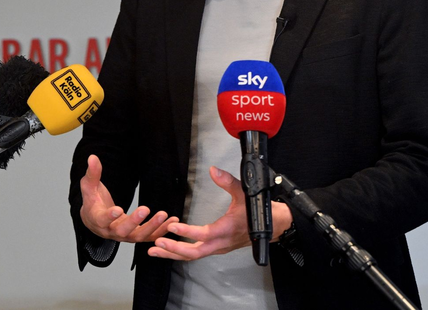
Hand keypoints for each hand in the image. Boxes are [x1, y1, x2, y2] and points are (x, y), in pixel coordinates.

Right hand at [80, 154, 177, 242]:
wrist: (95, 219)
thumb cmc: (92, 201)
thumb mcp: (89, 186)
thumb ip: (92, 173)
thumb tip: (92, 157)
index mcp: (97, 219)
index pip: (102, 220)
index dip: (109, 216)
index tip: (118, 210)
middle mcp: (110, 231)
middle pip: (122, 231)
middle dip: (134, 221)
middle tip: (145, 209)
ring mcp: (124, 236)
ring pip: (139, 236)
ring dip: (152, 226)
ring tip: (164, 215)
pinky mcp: (135, 236)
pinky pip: (149, 236)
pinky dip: (161, 231)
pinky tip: (172, 221)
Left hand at [148, 166, 292, 260]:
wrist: (273, 226)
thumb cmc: (258, 211)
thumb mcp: (244, 193)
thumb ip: (228, 182)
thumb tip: (213, 170)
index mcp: (226, 231)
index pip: (204, 235)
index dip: (187, 232)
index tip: (172, 227)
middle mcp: (220, 243)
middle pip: (194, 252)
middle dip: (174, 249)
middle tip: (156, 242)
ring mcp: (217, 248)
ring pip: (193, 256)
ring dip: (173, 254)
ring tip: (154, 250)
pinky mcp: (216, 248)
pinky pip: (196, 254)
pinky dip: (180, 252)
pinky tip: (168, 249)